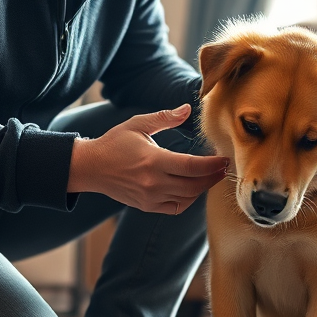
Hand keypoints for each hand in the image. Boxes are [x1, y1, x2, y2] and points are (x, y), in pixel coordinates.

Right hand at [67, 104, 227, 213]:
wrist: (91, 168)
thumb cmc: (115, 143)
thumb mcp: (138, 125)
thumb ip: (165, 117)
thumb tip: (187, 109)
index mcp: (153, 161)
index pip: (192, 166)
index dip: (212, 164)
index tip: (224, 158)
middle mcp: (153, 182)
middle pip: (194, 185)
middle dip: (213, 177)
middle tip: (224, 167)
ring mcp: (150, 197)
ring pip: (187, 197)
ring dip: (203, 188)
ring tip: (212, 176)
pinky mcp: (147, 206)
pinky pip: (176, 207)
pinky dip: (189, 198)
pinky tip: (193, 187)